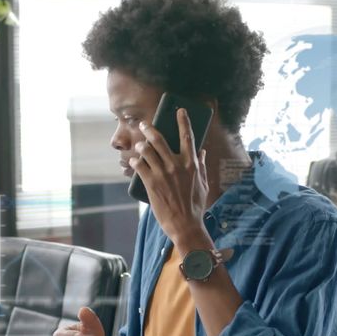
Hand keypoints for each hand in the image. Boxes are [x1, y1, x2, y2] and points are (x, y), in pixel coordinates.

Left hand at [131, 109, 209, 244]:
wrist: (185, 225)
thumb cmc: (195, 206)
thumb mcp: (203, 184)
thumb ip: (202, 166)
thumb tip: (203, 152)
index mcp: (191, 164)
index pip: (187, 136)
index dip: (183, 121)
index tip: (180, 111)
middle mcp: (176, 165)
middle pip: (159, 140)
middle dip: (149, 129)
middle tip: (143, 125)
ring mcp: (162, 173)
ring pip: (147, 150)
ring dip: (141, 145)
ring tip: (139, 146)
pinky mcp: (151, 183)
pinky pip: (139, 166)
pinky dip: (135, 161)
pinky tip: (133, 161)